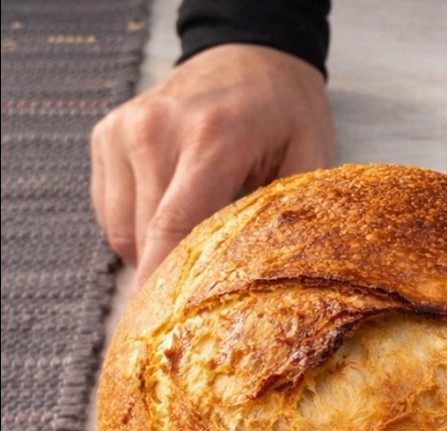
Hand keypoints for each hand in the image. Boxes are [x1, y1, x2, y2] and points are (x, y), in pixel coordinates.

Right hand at [91, 44, 334, 292]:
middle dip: (170, 281)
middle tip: (198, 315)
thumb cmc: (288, 112)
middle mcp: (156, 131)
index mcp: (211, 138)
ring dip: (155, 254)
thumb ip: (291, 216)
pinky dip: (138, 230)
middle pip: (147, 237)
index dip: (172, 285)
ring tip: (199, 248)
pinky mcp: (105, 136)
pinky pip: (111, 211)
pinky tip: (176, 218)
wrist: (251, 53)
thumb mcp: (312, 157)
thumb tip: (279, 285)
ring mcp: (124, 130)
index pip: (176, 228)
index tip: (176, 331)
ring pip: (123, 231)